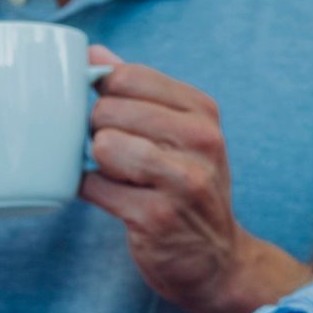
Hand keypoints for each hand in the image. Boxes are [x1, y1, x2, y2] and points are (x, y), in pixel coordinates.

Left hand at [81, 46, 310, 312]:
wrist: (218, 260)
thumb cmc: (189, 189)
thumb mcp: (179, 134)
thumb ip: (140, 91)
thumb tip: (95, 53)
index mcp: (203, 112)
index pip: (127, 76)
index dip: (105, 95)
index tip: (115, 118)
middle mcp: (201, 141)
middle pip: (108, 110)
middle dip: (99, 132)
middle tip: (120, 157)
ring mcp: (183, 179)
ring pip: (102, 145)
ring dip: (98, 165)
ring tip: (123, 178)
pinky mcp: (157, 216)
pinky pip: (94, 187)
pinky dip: (95, 194)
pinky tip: (119, 201)